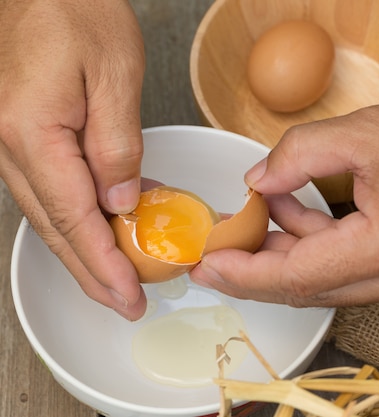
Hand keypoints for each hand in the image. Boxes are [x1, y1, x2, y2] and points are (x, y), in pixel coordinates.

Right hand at [0, 0, 146, 318]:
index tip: (128, 294)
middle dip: (92, 272)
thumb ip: (117, 145)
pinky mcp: (25, 137)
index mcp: (33, 134)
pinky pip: (53, 189)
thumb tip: (119, 202)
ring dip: (84, 251)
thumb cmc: (78, 14)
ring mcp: (13, 143)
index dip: (103, 263)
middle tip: (124, 303)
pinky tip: (107, 229)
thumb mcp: (114, 76)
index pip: (73, 217)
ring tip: (117, 280)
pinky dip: (80, 218)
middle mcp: (12, 147)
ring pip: (51, 214)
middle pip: (56, 227)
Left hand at [190, 81, 378, 305]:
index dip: (244, 273)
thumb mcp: (361, 132)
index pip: (297, 277)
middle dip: (260, 265)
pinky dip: (324, 249)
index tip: (208, 266)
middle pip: (310, 289)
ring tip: (269, 207)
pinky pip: (355, 273)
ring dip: (293, 251)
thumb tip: (258, 181)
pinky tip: (305, 215)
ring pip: (330, 283)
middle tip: (224, 243)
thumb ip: (296, 157)